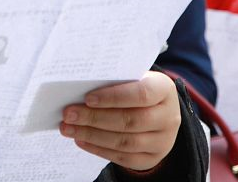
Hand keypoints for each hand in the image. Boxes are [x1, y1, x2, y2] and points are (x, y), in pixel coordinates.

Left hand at [60, 71, 180, 172]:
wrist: (159, 111)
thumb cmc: (137, 88)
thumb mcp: (133, 78)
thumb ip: (113, 81)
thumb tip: (78, 87)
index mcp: (164, 90)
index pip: (141, 94)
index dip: (113, 97)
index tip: (87, 98)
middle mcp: (169, 117)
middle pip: (130, 120)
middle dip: (95, 118)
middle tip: (69, 114)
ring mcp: (163, 141)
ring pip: (125, 142)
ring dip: (92, 135)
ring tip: (69, 128)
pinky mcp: (152, 158)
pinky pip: (123, 157)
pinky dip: (98, 149)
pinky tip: (81, 139)